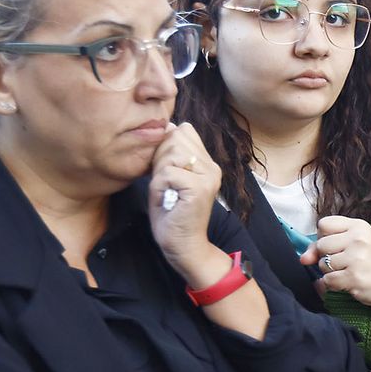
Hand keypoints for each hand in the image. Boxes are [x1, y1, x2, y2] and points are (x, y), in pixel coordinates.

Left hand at [147, 122, 223, 283]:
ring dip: (159, 174)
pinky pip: (167, 173)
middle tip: (165, 186)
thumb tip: (169, 126)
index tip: (165, 173)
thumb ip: (170, 154)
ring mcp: (208, 177)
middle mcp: (212, 167)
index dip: (165, 147)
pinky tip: (166, 201)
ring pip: (170, 154)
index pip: (183, 131)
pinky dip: (158, 187)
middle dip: (159, 160)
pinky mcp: (200, 188)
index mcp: (207, 162)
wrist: (183, 246)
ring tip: (166, 193)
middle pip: (175, 139)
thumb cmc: (171, 214)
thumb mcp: (169, 178)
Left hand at [301, 215, 370, 315]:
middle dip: (326, 256)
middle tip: (344, 261)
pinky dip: (333, 285)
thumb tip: (302, 259)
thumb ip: (323, 246)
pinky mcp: (354, 276)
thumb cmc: (370, 263)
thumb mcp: (352, 245)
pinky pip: (327, 280)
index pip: (323, 224)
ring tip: (348, 272)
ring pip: (322, 264)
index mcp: (359, 226)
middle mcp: (359, 239)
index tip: (336, 245)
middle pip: (321, 244)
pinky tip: (347, 282)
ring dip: (330, 272)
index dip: (323, 237)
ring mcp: (357, 258)